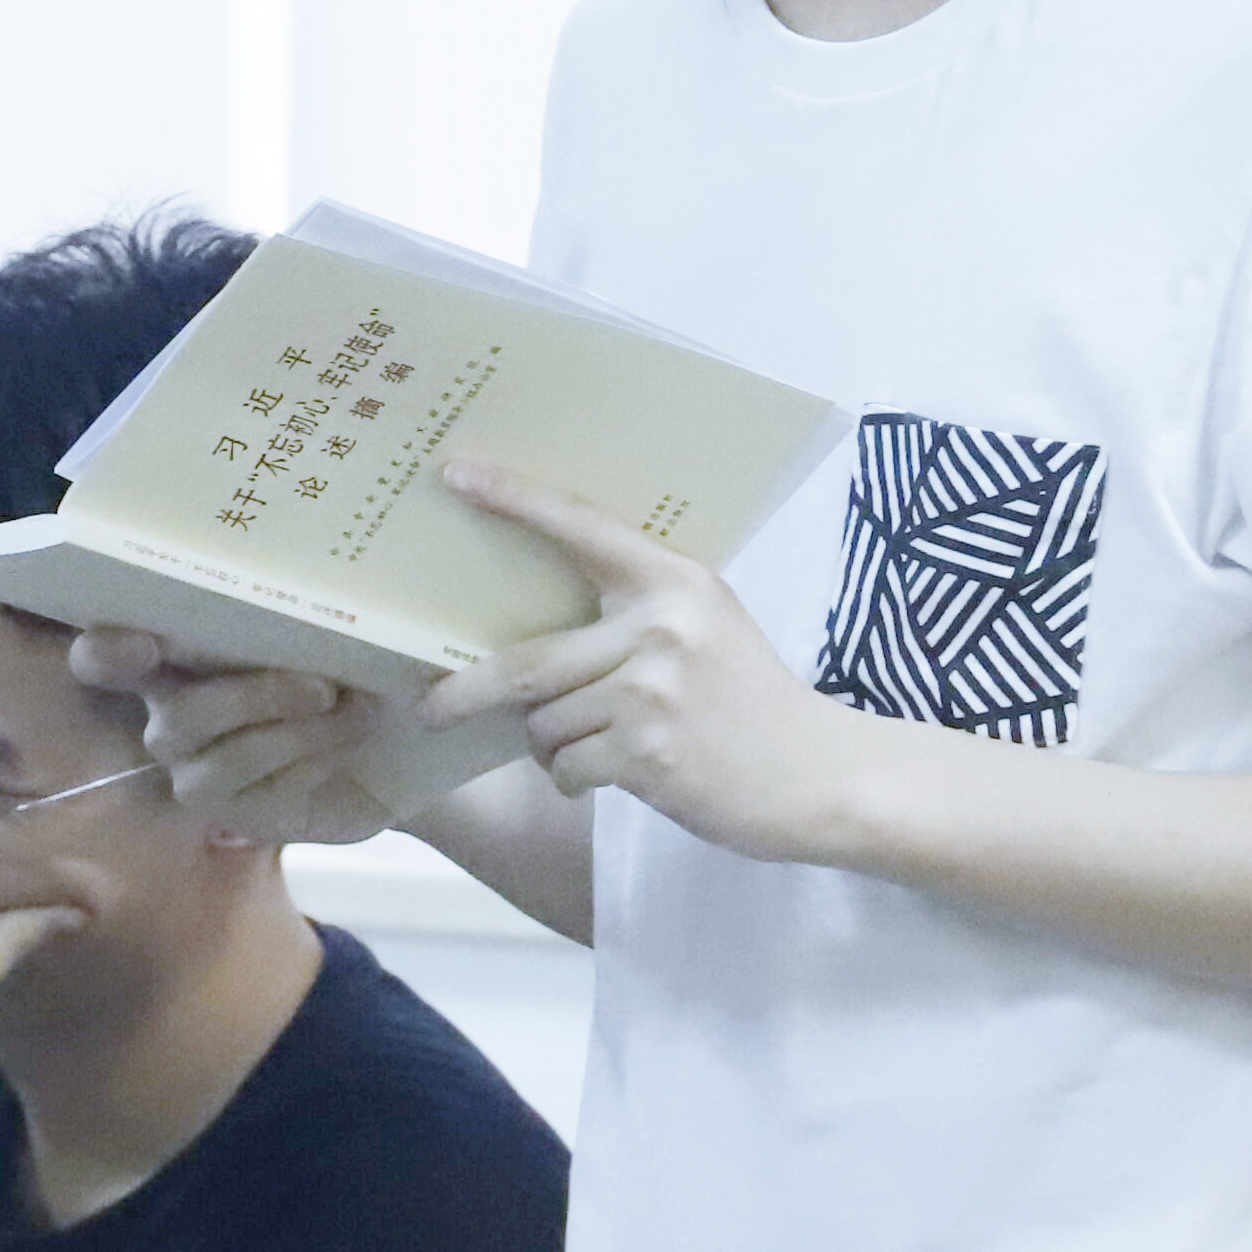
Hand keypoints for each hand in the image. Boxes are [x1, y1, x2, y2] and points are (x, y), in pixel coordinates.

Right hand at [68, 633, 523, 843]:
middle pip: (179, 713)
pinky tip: (354, 737)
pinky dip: (316, 757)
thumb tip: (347, 598)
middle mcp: (171, 713)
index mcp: (173, 651)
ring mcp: (196, 769)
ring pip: (228, 755)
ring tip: (359, 707)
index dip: (107, 653)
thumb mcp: (331, 623)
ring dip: (302, 730)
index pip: (103, 657)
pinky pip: (266, 788)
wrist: (390, 742)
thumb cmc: (346, 660)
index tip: (144, 643)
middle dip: (254, 696)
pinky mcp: (233, 813)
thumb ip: (316, 610)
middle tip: (322, 685)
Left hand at [419, 462, 886, 865]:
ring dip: (554, 745)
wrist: (821, 775)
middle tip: (430, 707)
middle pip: (527, 660)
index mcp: (675, 581)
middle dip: (466, 692)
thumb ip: (638, 613)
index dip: (514, 499)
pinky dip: (576, 777)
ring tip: (603, 745)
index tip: (455, 474)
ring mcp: (652, 691)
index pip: (580, 527)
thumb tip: (535, 629)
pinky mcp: (647, 752)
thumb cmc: (754, 703)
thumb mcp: (708, 628)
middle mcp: (660, 627)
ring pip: (546, 723)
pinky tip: (621, 775)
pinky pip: (568, 765)